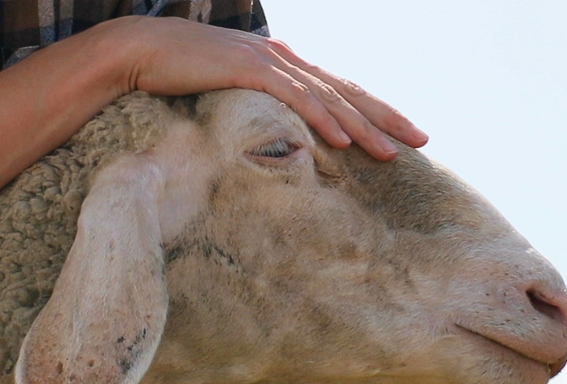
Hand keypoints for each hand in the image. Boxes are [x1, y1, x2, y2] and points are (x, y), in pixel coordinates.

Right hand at [111, 16, 427, 159]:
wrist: (144, 49)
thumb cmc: (184, 72)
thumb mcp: (232, 87)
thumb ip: (260, 100)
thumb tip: (277, 125)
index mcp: (286, 64)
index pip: (340, 89)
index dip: (373, 110)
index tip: (401, 132)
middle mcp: (287, 59)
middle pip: (348, 91)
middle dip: (387, 117)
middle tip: (421, 139)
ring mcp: (272, 63)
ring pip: (330, 98)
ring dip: (364, 127)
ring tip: (393, 152)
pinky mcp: (251, 72)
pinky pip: (296, 100)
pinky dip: (322, 121)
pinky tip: (344, 142)